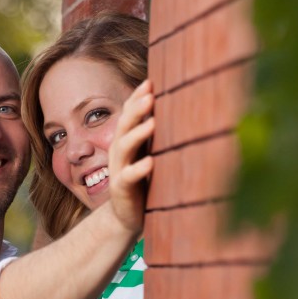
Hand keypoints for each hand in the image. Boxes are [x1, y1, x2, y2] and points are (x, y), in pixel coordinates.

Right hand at [107, 80, 154, 234]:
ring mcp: (119, 170)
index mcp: (126, 142)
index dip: (136, 98)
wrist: (126, 216)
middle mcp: (119, 153)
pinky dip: (139, 168)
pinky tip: (151, 162)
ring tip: (153, 123)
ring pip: (124, 148)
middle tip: (150, 95)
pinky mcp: (122, 189)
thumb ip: (155, 136)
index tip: (150, 82)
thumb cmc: (142, 181)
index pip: (128, 115)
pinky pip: (128, 177)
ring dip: (138, 134)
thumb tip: (178, 109)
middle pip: (124, 126)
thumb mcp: (148, 154)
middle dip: (136, 109)